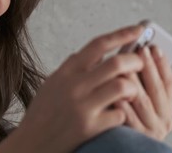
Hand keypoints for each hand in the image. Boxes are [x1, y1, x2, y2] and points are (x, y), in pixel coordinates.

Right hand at [0, 25, 145, 152]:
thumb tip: (88, 53)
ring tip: (131, 92)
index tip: (139, 30)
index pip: (98, 44)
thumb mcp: (51, 83)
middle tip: (140, 64)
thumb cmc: (42, 114)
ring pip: (123, 87)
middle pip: (117, 63)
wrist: (31, 143)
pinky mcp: (90, 127)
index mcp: (66, 72)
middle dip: (136, 61)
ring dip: (133, 88)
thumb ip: (70, 68)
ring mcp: (83, 107)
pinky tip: (117, 115)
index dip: (122, 34)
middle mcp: (74, 86)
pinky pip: (119, 114)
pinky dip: (123, 113)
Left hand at [116, 45, 171, 139]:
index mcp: (167, 108)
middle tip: (140, 49)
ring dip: (133, 80)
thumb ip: (141, 82)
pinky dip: (122, 102)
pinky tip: (113, 90)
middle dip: (148, 66)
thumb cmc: (129, 118)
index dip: (162, 63)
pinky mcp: (136, 137)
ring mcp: (151, 129)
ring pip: (142, 100)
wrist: (119, 149)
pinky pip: (128, 116)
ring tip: (124, 64)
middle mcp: (164, 120)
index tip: (154, 46)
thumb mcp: (139, 100)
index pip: (168, 82)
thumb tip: (137, 52)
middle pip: (156, 88)